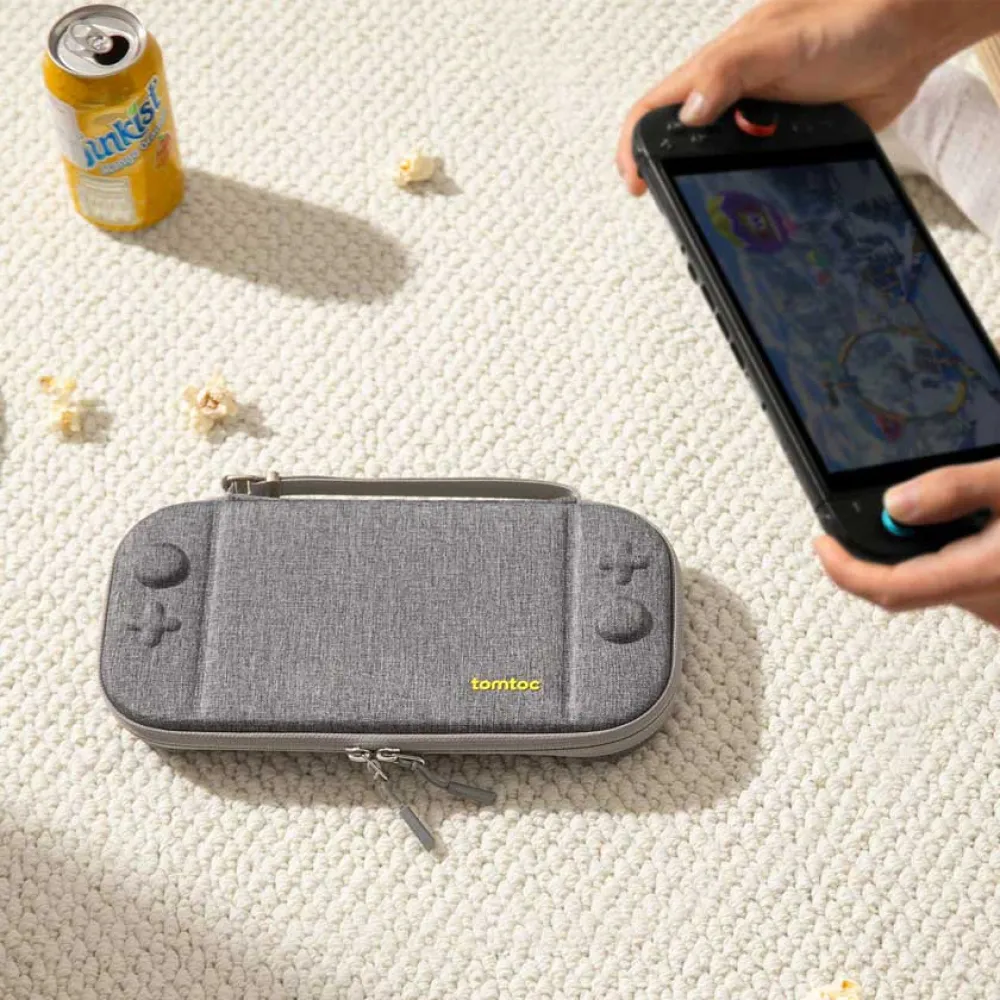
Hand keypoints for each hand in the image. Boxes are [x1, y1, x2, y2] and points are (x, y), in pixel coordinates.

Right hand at [617, 0, 984, 194]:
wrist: (910, 37)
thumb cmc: (850, 23)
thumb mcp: (780, 43)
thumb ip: (729, 72)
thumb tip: (689, 113)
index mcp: (717, 70)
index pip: (656, 108)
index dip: (635, 145)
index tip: (636, 182)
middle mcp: (733, 97)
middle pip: (682, 143)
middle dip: (672, 174)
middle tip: (677, 204)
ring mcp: (760, 121)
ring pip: (719, 163)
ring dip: (715, 185)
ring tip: (718, 209)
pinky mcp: (788, 141)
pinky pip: (759, 171)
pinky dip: (753, 188)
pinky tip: (758, 201)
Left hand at [815, 461, 999, 627]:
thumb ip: (954, 489)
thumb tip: (893, 504)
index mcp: (981, 574)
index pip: (891, 588)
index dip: (845, 570)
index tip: (822, 545)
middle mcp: (987, 603)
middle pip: (904, 587)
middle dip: (871, 557)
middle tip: (855, 524)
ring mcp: (995, 608)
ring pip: (931, 584)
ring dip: (910, 554)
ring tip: (911, 514)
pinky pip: (958, 583)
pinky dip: (940, 557)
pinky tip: (955, 528)